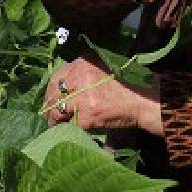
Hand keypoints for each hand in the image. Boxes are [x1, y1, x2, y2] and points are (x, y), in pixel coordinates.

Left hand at [45, 53, 163, 135]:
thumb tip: (62, 86)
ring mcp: (82, 97)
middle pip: (54, 93)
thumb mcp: (102, 68)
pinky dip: (71, 127)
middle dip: (50, 105)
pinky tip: (74, 127)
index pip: (56, 77)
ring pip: (57, 111)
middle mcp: (80, 77)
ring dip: (56, 119)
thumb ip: (83, 73)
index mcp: (83, 63)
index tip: (51, 98)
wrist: (142, 101)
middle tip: (50, 114)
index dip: (51, 90)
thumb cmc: (124, 85)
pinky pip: (70, 124)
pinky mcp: (86, 115)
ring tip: (57, 124)